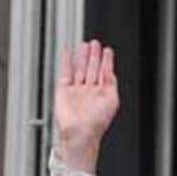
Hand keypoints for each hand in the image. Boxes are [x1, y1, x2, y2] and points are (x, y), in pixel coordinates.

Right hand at [53, 40, 118, 169]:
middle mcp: (90, 91)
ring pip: (80, 69)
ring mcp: (77, 90)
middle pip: (92, 68)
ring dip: (82, 57)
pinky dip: (66, 62)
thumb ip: (112, 84)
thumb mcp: (112, 100)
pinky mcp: (64, 91)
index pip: (105, 73)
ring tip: (84, 45)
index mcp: (103, 94)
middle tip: (95, 43)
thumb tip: (111, 71)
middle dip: (94, 56)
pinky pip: (66, 73)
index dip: (106, 61)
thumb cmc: (97, 122)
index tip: (107, 50)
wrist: (80, 132)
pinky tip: (68, 53)